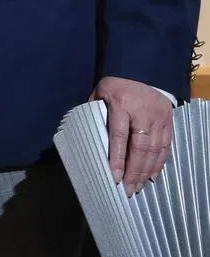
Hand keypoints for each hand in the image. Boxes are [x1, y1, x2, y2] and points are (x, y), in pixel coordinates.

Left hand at [89, 76, 172, 194]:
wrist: (142, 67)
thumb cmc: (116, 82)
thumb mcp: (100, 91)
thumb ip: (94, 111)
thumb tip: (87, 133)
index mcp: (121, 105)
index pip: (119, 136)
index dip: (118, 158)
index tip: (115, 177)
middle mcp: (143, 113)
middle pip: (140, 148)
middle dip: (134, 171)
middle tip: (128, 189)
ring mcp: (159, 118)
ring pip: (155, 150)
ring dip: (146, 171)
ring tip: (138, 186)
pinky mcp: (169, 122)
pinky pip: (166, 146)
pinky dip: (160, 163)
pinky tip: (153, 175)